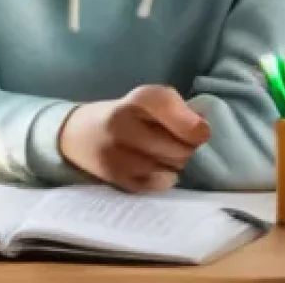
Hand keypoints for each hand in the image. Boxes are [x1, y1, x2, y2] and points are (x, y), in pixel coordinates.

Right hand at [58, 85, 210, 191]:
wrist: (80, 135)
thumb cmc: (125, 115)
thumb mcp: (145, 101)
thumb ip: (175, 109)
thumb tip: (205, 129)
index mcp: (132, 101)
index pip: (161, 102)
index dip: (188, 121)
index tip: (203, 132)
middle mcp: (121, 125)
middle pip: (177, 146)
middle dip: (189, 147)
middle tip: (182, 142)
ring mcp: (117, 155)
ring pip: (171, 167)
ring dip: (176, 163)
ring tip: (164, 153)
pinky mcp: (117, 179)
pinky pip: (159, 184)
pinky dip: (164, 178)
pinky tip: (154, 167)